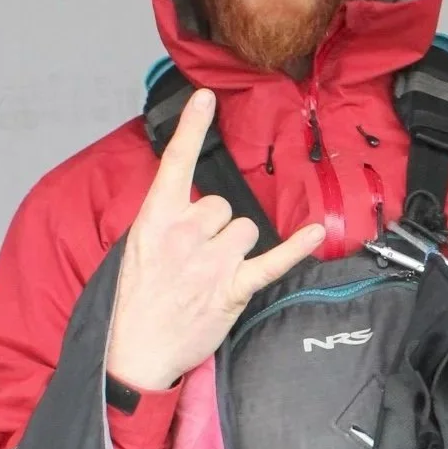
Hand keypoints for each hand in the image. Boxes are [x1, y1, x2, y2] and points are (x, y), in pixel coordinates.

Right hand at [105, 88, 324, 392]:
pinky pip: (272, 260)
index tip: (205, 98)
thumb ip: (164, 221)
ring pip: (247, 228)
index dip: (191, 128)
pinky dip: (295, 249)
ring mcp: (210, 261)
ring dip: (237, 247)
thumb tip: (190, 207)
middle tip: (196, 256)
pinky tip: (312, 233)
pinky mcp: (232, 288)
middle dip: (216, 226)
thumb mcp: (135, 248)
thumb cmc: (136, 300)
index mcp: (155, 220)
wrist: (135, 350)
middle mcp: (184, 234)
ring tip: (213, 272)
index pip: (176, 163)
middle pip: (223, 204)